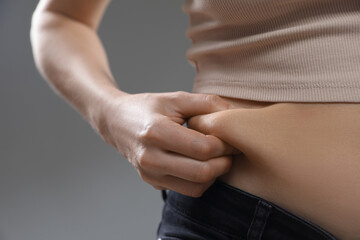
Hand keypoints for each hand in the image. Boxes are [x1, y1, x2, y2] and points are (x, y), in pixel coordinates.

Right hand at [92, 91, 238, 196]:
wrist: (116, 122)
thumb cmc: (147, 107)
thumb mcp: (175, 98)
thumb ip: (206, 102)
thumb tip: (234, 113)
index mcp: (156, 132)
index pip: (202, 148)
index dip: (224, 145)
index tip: (231, 138)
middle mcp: (150, 158)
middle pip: (201, 172)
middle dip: (224, 163)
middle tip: (230, 151)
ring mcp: (150, 174)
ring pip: (196, 187)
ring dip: (214, 175)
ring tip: (217, 157)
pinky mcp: (152, 182)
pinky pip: (186, 190)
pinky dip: (201, 180)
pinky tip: (202, 164)